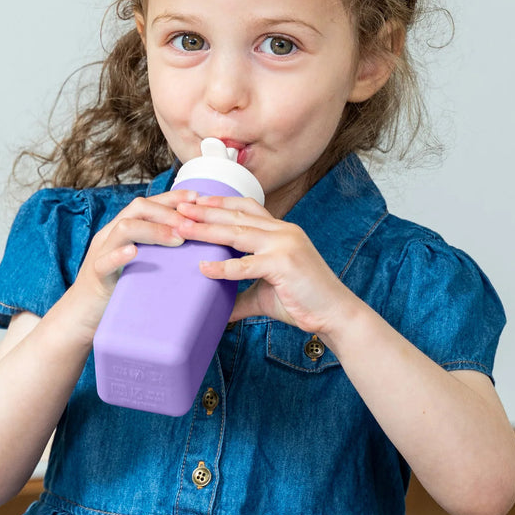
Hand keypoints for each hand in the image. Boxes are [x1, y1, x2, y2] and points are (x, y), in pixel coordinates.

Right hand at [69, 189, 190, 323]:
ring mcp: (100, 253)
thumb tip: (191, 245)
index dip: (172, 198)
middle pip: (137, 208)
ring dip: (154, 230)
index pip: (147, 203)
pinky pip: (105, 262)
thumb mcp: (138, 264)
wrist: (81, 316)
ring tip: (177, 240)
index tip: (196, 197)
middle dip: (168, 212)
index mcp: (120, 229)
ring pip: (123, 228)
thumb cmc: (116, 290)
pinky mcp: (95, 276)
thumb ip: (156, 251)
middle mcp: (110, 235)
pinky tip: (134, 252)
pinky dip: (120, 255)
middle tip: (192, 226)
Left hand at [173, 194, 357, 335]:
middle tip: (179, 206)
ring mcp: (284, 245)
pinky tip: (204, 267)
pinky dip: (224, 267)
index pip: (246, 207)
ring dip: (207, 229)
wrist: (336, 314)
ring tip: (183, 228)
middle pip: (236, 215)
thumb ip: (241, 294)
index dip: (220, 201)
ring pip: (238, 233)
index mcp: (281, 231)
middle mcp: (282, 231)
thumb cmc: (303, 301)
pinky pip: (247, 265)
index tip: (195, 200)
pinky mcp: (284, 264)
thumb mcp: (266, 293)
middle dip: (205, 210)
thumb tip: (219, 310)